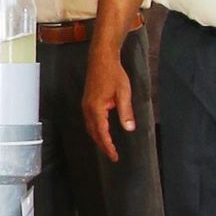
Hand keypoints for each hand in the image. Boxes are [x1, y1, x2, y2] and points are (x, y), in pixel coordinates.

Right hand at [81, 43, 135, 164]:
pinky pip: (89, 121)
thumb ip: (125, 112)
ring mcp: (85, 105)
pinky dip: (95, 130)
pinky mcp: (87, 102)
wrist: (101, 58)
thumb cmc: (113, 73)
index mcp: (96, 108)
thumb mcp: (123, 92)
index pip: (102, 133)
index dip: (108, 146)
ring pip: (90, 128)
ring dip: (98, 138)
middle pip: (93, 133)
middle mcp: (87, 109)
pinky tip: (101, 131)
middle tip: (112, 156)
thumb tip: (129, 128)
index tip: (114, 157)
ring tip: (107, 147)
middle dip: (102, 145)